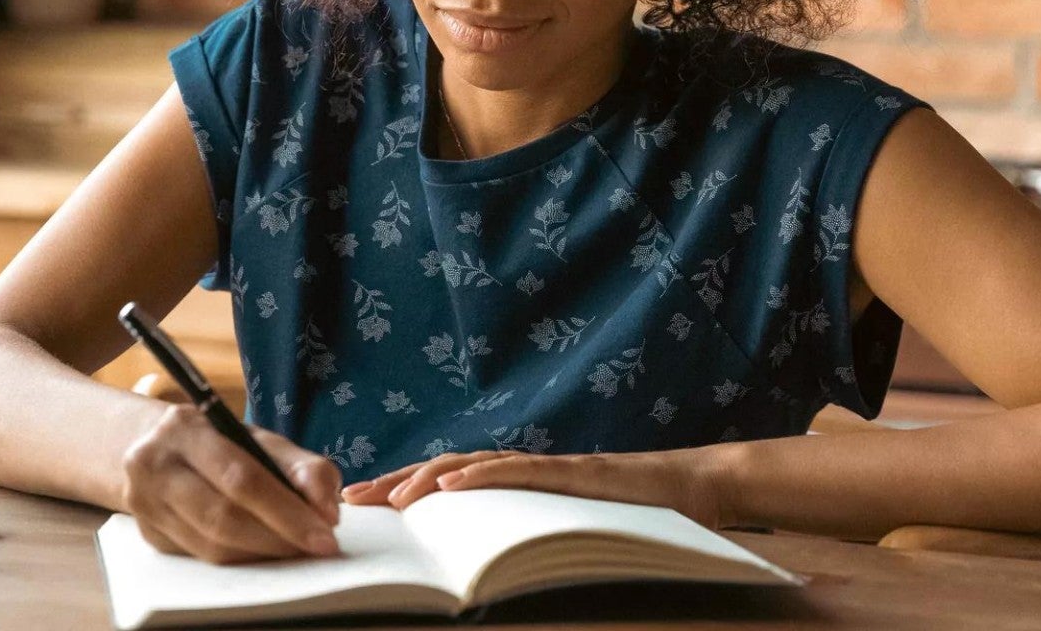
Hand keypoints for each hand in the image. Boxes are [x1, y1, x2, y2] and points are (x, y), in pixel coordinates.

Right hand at [117, 403, 343, 563]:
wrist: (157, 448)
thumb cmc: (219, 443)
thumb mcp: (258, 440)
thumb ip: (302, 467)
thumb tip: (327, 512)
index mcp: (185, 429)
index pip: (241, 478)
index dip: (287, 511)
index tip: (325, 534)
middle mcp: (155, 465)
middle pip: (223, 517)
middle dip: (278, 538)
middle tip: (315, 548)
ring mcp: (144, 504)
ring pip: (211, 546)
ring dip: (261, 553)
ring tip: (294, 549)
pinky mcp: (149, 535)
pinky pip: (202, 558)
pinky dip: (240, 560)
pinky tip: (263, 551)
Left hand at [339, 446, 729, 528]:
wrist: (690, 490)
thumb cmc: (630, 517)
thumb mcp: (561, 532)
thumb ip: (521, 537)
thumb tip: (476, 573)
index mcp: (514, 487)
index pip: (444, 486)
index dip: (399, 492)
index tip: (358, 507)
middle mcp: (521, 472)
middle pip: (443, 473)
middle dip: (394, 486)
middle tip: (350, 503)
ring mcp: (544, 470)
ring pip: (472, 467)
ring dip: (426, 480)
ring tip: (391, 498)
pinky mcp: (571, 474)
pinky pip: (519, 471)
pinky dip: (481, 474)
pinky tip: (452, 484)